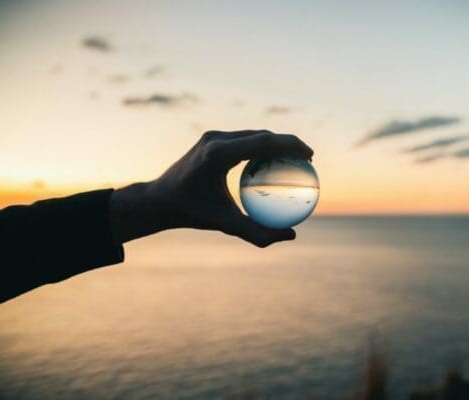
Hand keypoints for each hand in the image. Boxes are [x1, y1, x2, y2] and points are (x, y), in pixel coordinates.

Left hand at [109, 130, 313, 246]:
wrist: (159, 199)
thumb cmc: (191, 213)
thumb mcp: (225, 225)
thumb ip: (257, 233)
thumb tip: (291, 235)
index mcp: (218, 154)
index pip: (263, 142)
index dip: (290, 144)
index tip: (310, 156)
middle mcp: (215, 140)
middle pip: (261, 134)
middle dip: (288, 142)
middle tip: (308, 158)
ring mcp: (212, 137)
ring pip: (253, 134)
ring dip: (275, 142)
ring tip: (295, 158)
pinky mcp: (210, 140)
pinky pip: (243, 140)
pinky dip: (261, 147)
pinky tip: (273, 162)